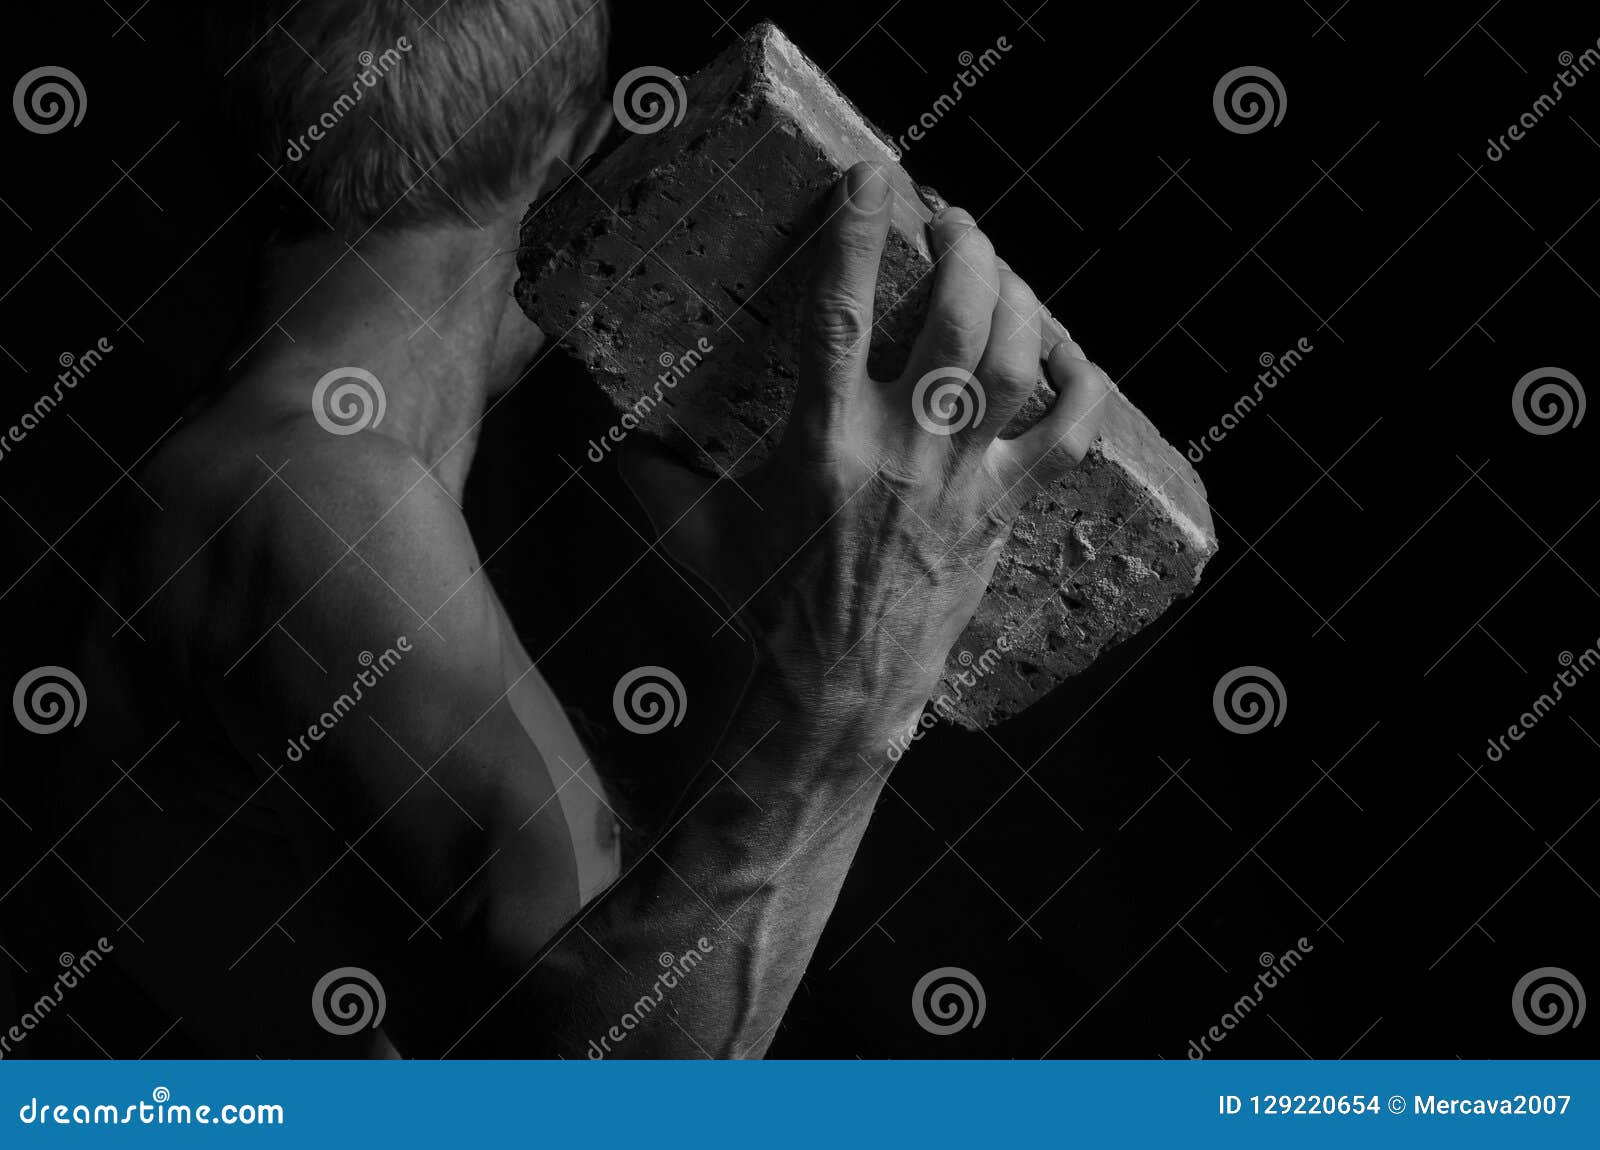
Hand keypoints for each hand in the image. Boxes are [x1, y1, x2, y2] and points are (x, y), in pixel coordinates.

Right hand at [624, 162, 1107, 734]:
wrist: (832, 700)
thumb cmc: (758, 617)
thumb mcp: (690, 536)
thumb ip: (655, 475)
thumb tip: (621, 441)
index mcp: (820, 441)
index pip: (839, 309)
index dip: (858, 230)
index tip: (871, 175)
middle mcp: (899, 449)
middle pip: (953, 313)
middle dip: (961, 244)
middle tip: (948, 217)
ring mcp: (960, 480)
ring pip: (1012, 358)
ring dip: (1014, 293)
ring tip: (994, 264)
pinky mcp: (1000, 513)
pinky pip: (1065, 437)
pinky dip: (1079, 383)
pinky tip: (1065, 351)